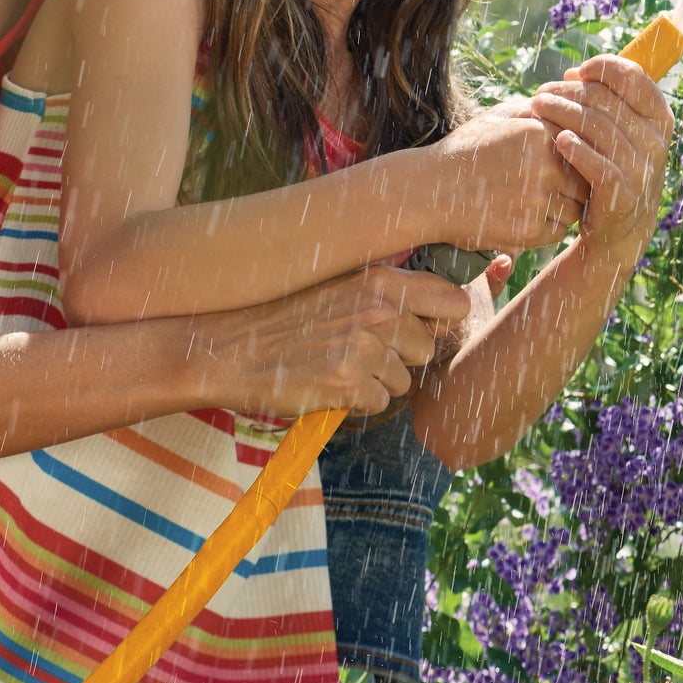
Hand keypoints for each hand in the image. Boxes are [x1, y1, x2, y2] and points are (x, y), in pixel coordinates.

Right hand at [199, 265, 470, 418]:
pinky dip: (356, 402)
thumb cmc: (285, 318)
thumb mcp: (338, 287)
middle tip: (357, 352)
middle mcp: (377, 309)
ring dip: (375, 381)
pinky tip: (326, 384)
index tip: (422, 327)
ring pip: (402, 381)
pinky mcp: (347, 383)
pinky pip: (378, 403)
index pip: (452, 301)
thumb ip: (386, 294)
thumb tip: (443, 307)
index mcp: (378, 280)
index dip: (441, 320)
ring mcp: (363, 347)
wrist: (229, 348)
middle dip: (400, 357)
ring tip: (335, 365)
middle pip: (427, 348)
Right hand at [425, 100, 589, 253]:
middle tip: (554, 185)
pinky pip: (557, 231)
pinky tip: (526, 215)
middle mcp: (543, 165)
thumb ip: (533, 110)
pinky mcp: (529, 230)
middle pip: (583, 178)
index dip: (574, 155)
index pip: (581, 144)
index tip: (559, 163)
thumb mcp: (496, 118)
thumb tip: (566, 105)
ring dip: (563, 206)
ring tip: (538, 200)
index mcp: (538, 132)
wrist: (429, 190)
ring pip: (574, 208)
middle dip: (573, 183)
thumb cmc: (464, 151)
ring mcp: (537, 200)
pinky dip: (548, 226)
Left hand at [530, 53, 673, 253]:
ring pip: (597, 128)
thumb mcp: (619, 129)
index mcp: (659, 117)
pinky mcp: (622, 196)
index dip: (602, 67)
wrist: (619, 224)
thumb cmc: (613, 163)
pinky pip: (597, 165)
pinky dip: (576, 149)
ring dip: (562, 113)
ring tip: (537, 108)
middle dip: (568, 92)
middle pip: (606, 100)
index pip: (633, 77)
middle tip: (541, 94)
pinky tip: (558, 140)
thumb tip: (573, 73)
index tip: (576, 71)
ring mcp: (641, 170)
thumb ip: (602, 99)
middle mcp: (655, 142)